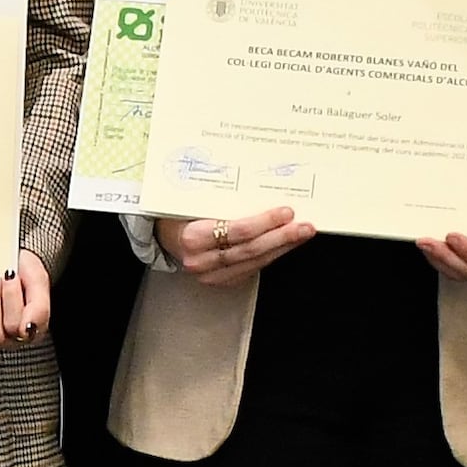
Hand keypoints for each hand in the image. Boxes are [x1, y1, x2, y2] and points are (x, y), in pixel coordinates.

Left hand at [0, 257, 51, 346]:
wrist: (11, 258)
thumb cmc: (26, 274)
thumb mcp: (40, 283)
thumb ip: (40, 308)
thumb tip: (28, 329)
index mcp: (26, 333)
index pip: (16, 330)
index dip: (12, 302)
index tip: (13, 276)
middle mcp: (2, 336)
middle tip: (1, 275)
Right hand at [159, 206, 308, 283]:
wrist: (161, 234)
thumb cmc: (177, 211)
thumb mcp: (191, 199)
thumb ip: (220, 197)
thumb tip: (260, 185)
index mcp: (192, 237)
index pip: (236, 231)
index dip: (264, 222)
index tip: (286, 212)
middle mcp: (200, 261)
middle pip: (250, 249)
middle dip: (282, 237)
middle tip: (305, 225)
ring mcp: (211, 275)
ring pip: (254, 262)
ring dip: (282, 247)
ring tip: (302, 233)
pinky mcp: (221, 281)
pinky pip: (252, 268)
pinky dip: (272, 255)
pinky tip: (286, 244)